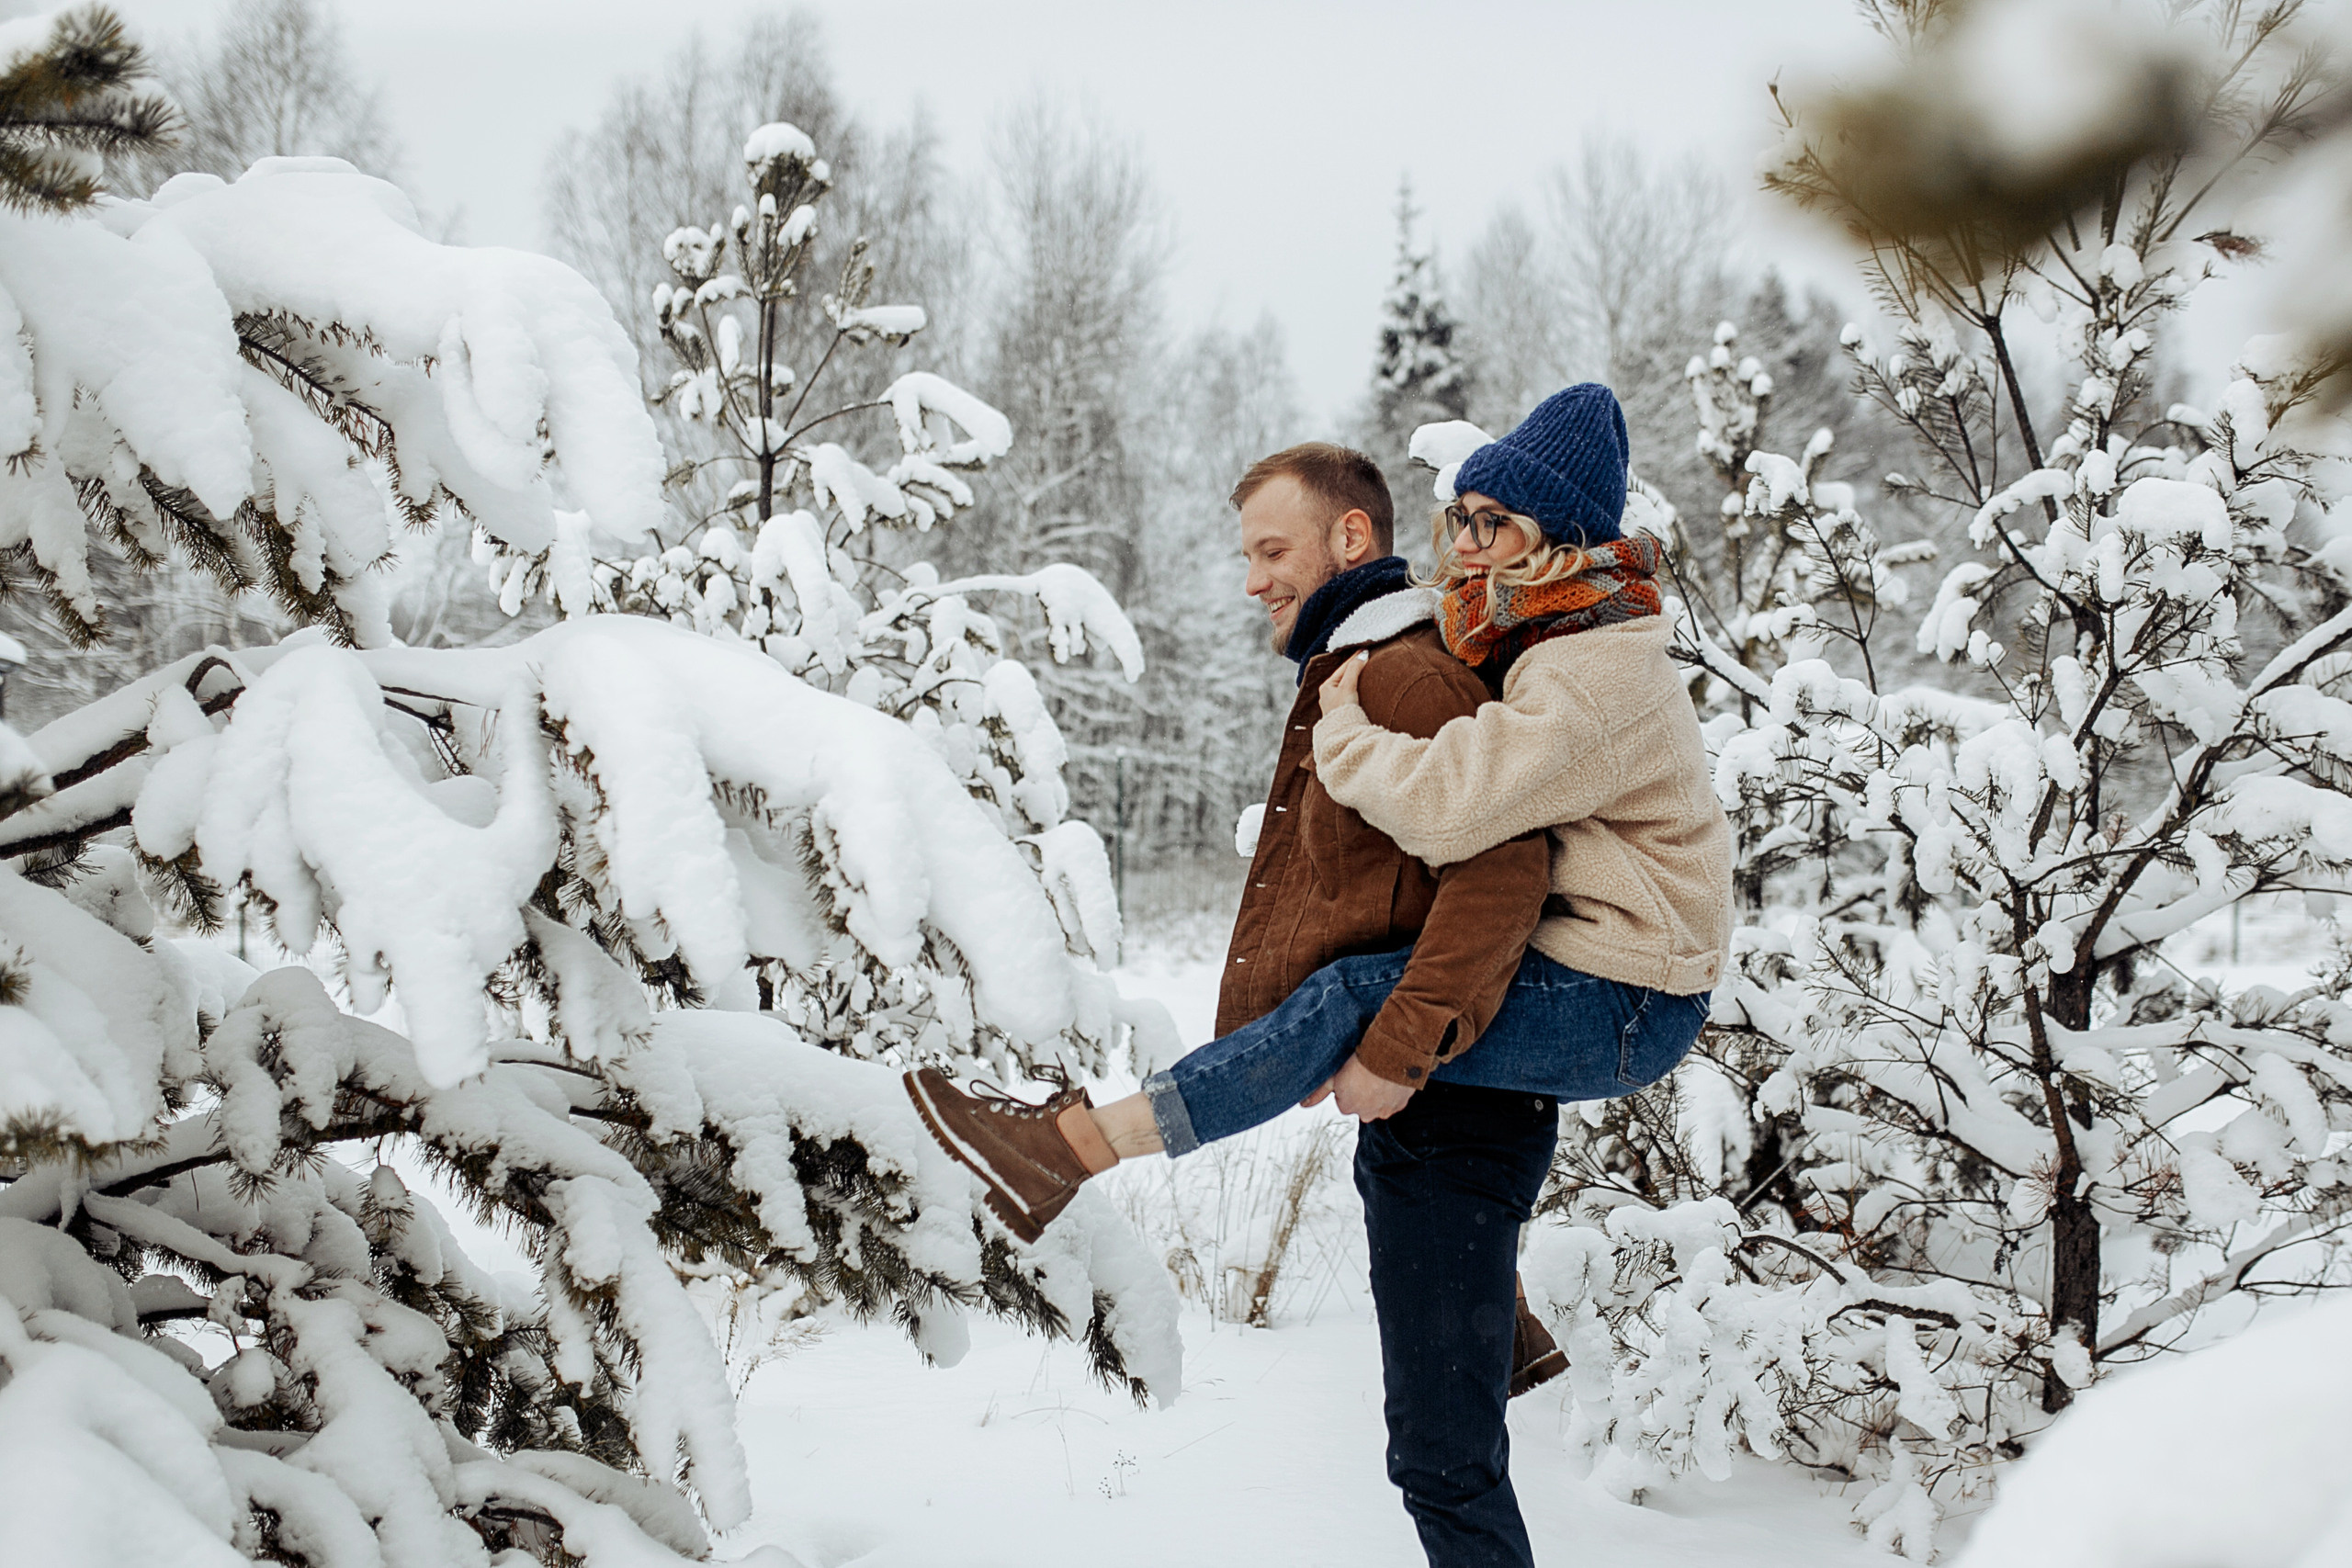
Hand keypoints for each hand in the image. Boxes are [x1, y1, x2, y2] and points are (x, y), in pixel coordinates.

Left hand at [1300, 1054, 1414, 1121]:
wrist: (1389, 1056)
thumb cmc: (1359, 1062)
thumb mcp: (1334, 1075)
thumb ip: (1318, 1092)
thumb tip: (1303, 1105)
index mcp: (1346, 1108)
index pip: (1344, 1099)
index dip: (1348, 1084)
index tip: (1352, 1073)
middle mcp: (1365, 1115)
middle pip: (1362, 1104)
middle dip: (1363, 1092)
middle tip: (1365, 1073)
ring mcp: (1383, 1111)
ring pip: (1378, 1104)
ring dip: (1379, 1093)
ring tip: (1379, 1074)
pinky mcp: (1400, 1105)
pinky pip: (1394, 1101)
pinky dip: (1393, 1092)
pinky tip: (1390, 1078)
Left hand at [1318, 649, 1368, 716]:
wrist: (1343, 735)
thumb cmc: (1342, 711)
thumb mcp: (1347, 686)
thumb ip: (1354, 669)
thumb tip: (1363, 655)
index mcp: (1326, 687)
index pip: (1343, 667)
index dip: (1355, 658)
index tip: (1366, 649)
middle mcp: (1328, 695)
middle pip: (1345, 676)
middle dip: (1355, 668)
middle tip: (1367, 657)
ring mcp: (1335, 704)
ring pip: (1347, 686)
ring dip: (1357, 679)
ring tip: (1367, 671)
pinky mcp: (1343, 712)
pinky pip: (1350, 695)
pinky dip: (1357, 689)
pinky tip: (1364, 689)